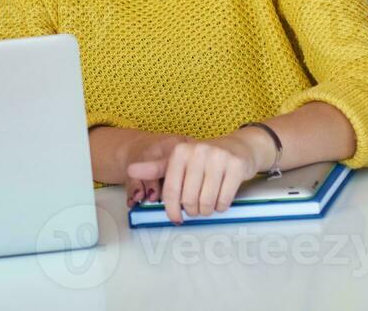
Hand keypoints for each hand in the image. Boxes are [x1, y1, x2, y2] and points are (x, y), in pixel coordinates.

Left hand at [126, 132, 262, 224]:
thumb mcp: (178, 161)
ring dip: (206, 210)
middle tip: (195, 209)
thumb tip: (130, 170)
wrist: (238, 148)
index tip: (175, 219)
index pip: (171, 190)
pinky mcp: (236, 167)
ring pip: (207, 202)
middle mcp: (198, 151)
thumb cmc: (203, 159)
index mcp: (180, 151)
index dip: (171, 209)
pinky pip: (224, 200)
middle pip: (189, 199)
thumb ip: (155, 168)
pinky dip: (221, 207)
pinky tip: (220, 200)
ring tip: (207, 205)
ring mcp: (219, 158)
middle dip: (192, 210)